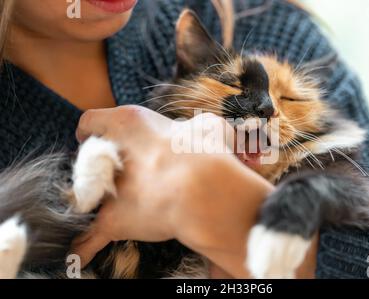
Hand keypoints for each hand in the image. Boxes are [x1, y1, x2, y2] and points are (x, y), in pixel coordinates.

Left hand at [72, 105, 273, 277]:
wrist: (201, 189)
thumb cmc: (204, 152)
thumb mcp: (207, 126)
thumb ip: (197, 128)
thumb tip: (199, 135)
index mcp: (128, 123)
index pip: (92, 121)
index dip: (93, 129)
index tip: (95, 136)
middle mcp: (110, 154)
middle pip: (88, 159)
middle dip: (100, 165)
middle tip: (122, 173)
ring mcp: (108, 190)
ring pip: (87, 195)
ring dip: (95, 199)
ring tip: (110, 205)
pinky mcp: (113, 221)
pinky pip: (90, 238)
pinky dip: (86, 247)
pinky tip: (80, 257)